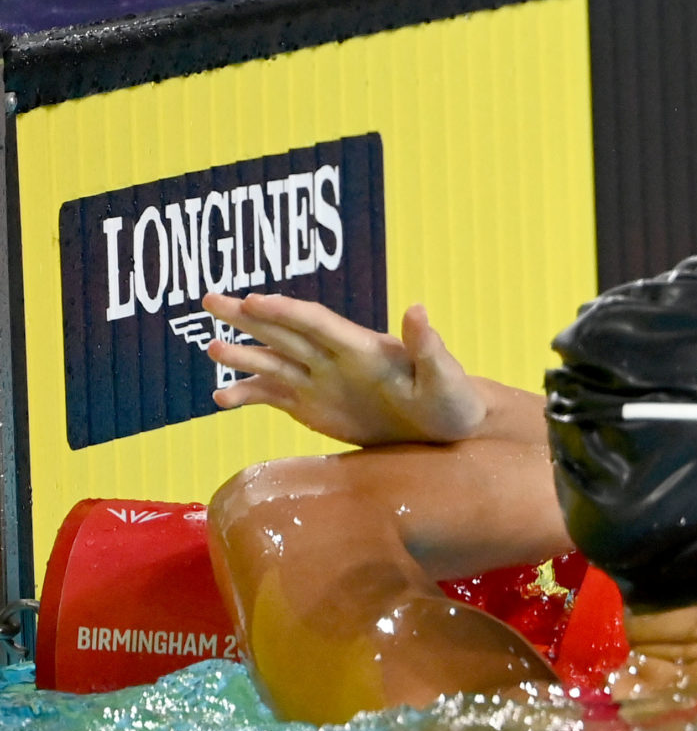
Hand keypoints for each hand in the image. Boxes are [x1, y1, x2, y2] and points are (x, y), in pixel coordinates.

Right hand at [202, 293, 486, 446]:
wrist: (448, 430)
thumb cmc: (453, 400)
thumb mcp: (444, 377)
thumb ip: (428, 346)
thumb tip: (417, 308)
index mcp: (363, 347)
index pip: (317, 323)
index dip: (286, 311)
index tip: (253, 299)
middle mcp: (335, 359)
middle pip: (285, 332)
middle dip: (249, 317)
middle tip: (210, 299)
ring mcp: (321, 382)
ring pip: (274, 362)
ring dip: (243, 354)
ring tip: (210, 348)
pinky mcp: (314, 407)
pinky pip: (274, 397)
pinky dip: (248, 395)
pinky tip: (220, 399)